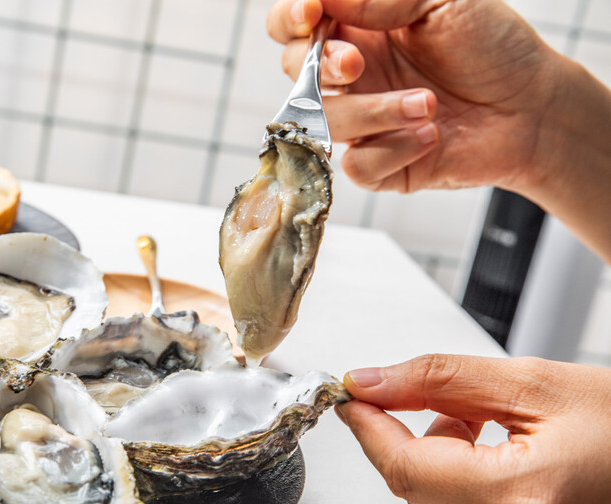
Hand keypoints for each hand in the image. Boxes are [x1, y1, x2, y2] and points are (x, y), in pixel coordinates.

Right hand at [266, 0, 564, 193]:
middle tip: (357, 64)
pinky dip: (392, 150)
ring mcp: (362, 121)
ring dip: (372, 112)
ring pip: (323, 122)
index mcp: (357, 29)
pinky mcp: (380, 165)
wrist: (534, 107)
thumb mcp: (443, 1)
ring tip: (428, 104)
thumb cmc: (494, 47)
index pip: (293, 25)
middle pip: (295, 72)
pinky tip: (430, 135)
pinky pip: (357, 166)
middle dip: (319, 68)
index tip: (310, 14)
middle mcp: (352, 76)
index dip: (289, 19)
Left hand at [336, 354, 610, 503]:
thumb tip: (371, 381)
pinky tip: (499, 479)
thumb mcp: (541, 384)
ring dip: (439, 481)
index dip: (368, 429)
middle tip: (460, 410)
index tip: (352, 398)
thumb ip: (444, 380)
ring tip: (489, 443)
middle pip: (418, 498)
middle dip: (415, 445)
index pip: (405, 468)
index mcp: (528, 497)